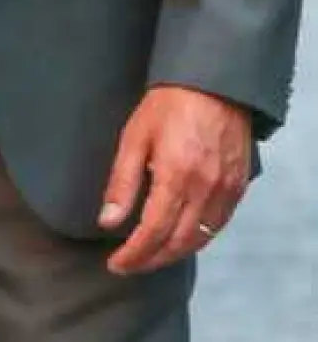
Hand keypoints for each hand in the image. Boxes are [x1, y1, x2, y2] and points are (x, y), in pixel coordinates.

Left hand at [99, 86, 251, 275]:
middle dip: (151, 260)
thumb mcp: (135, 137)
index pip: (153, 232)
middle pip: (177, 243)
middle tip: (129, 264)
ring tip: (150, 256)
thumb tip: (108, 222)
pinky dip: (197, 239)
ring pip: (199, 240)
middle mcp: (204, 190)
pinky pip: (217, 226)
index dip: (134, 255)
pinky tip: (180, 238)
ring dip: (173, 254)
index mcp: (176, 176)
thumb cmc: (168, 104)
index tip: (116, 264)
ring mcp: (225, 191)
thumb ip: (122, 182)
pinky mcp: (238, 187)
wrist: (213, 82)